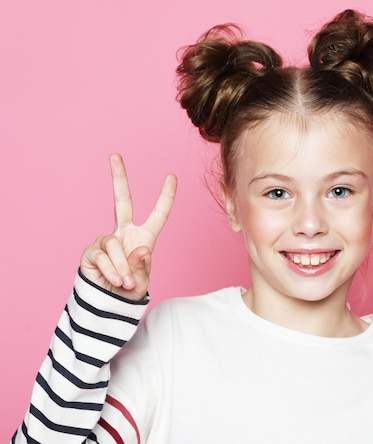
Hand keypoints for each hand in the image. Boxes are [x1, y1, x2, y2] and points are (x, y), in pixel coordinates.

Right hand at [80, 153, 177, 299]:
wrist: (108, 305)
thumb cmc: (128, 290)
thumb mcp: (141, 281)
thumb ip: (142, 266)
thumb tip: (140, 249)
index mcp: (143, 238)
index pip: (158, 214)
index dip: (166, 197)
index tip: (172, 176)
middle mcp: (124, 233)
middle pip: (121, 200)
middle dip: (118, 177)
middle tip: (114, 155)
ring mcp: (106, 240)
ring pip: (114, 244)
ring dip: (121, 267)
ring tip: (125, 282)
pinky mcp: (91, 251)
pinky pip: (102, 256)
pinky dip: (111, 270)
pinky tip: (114, 280)